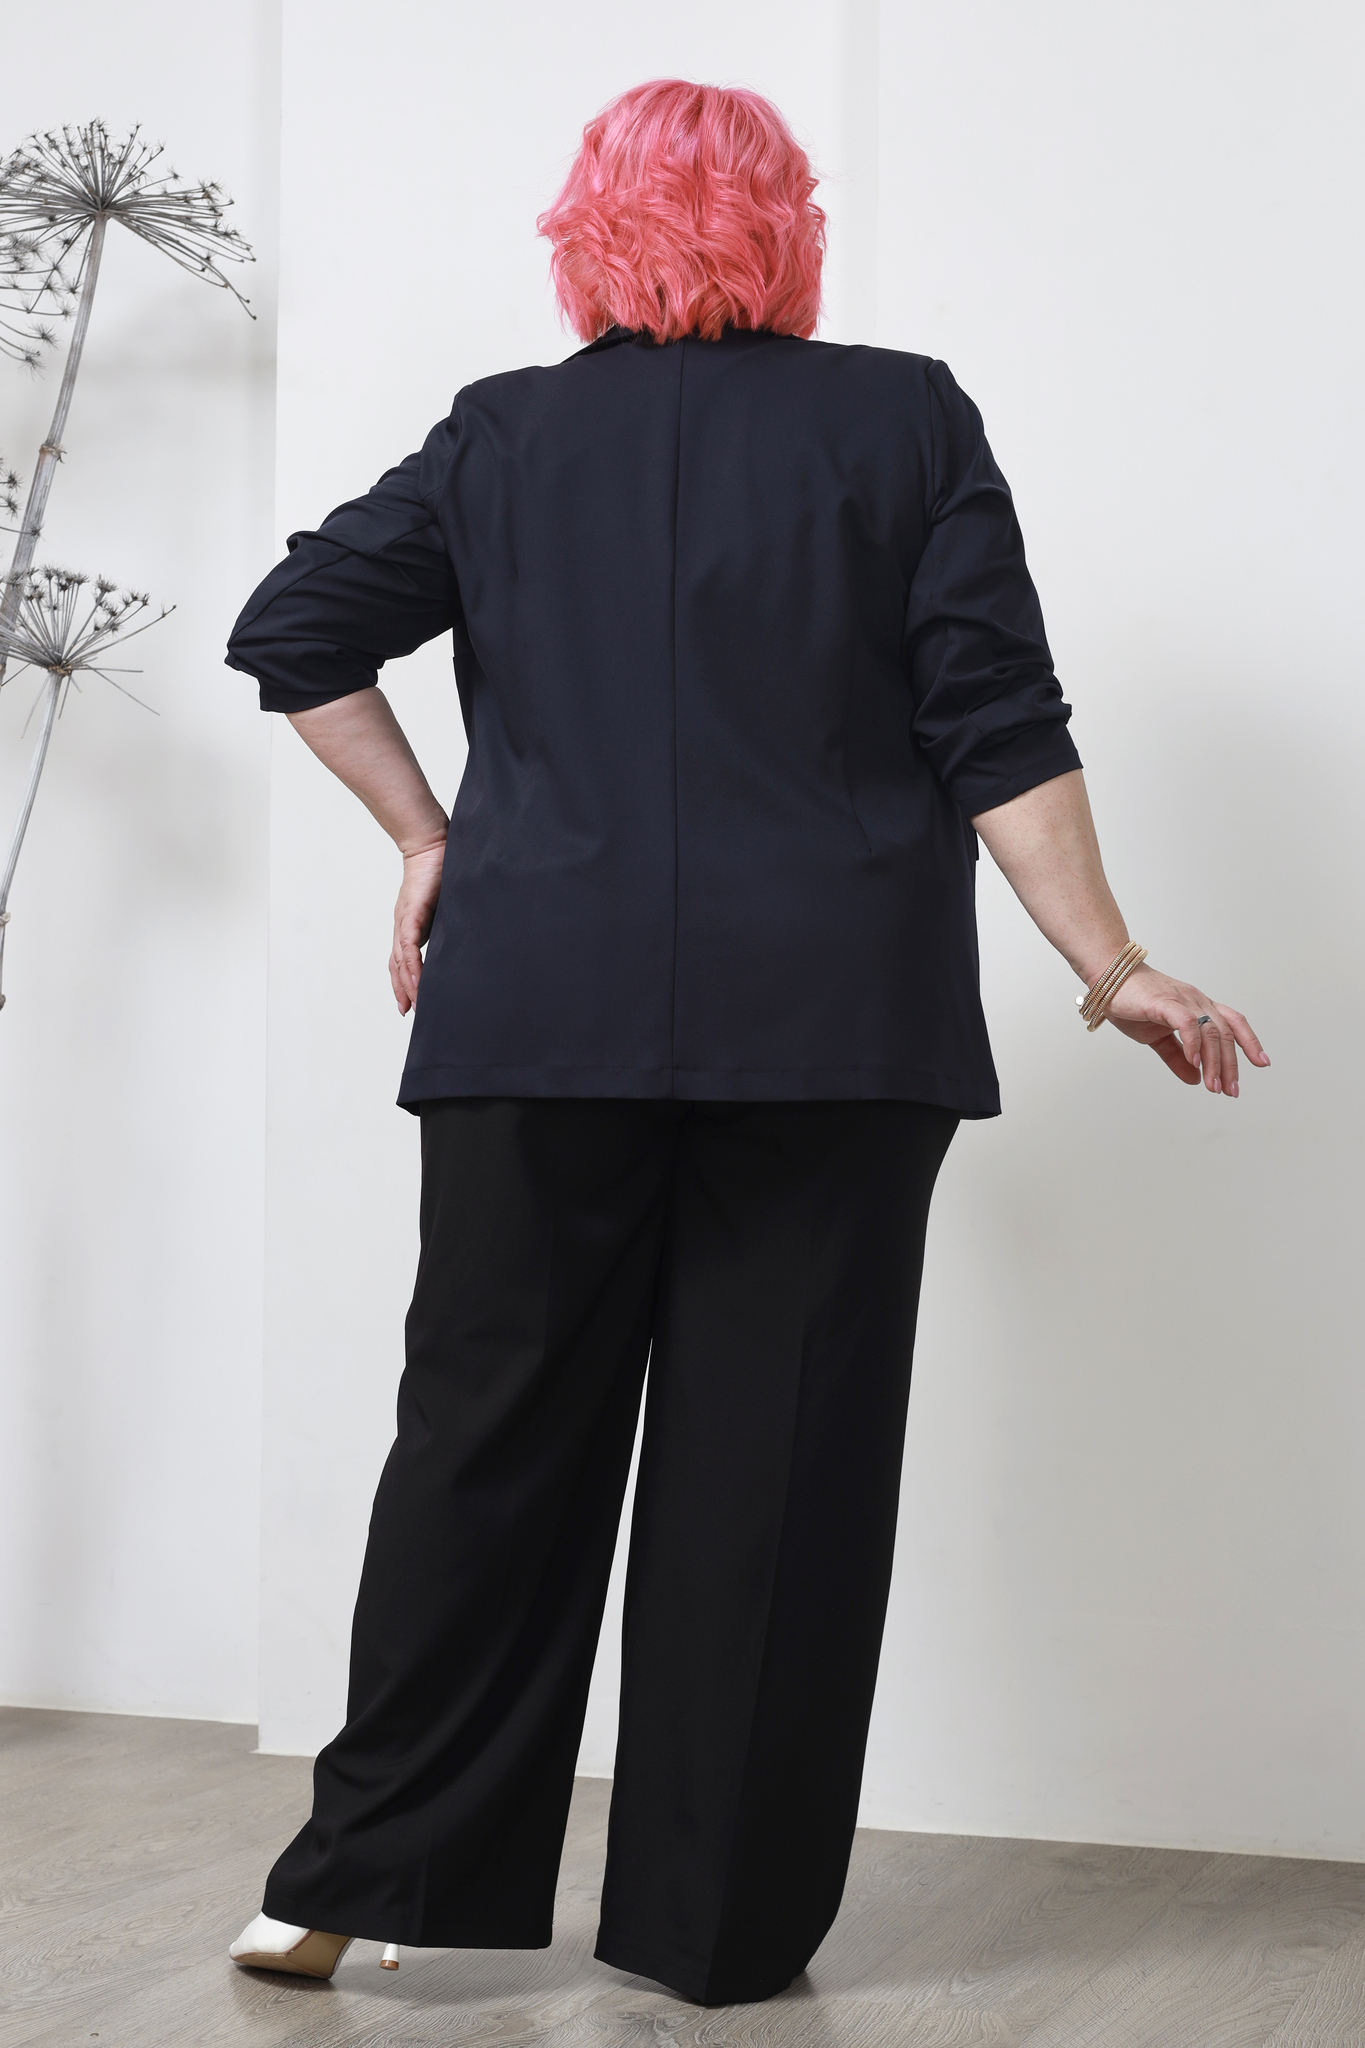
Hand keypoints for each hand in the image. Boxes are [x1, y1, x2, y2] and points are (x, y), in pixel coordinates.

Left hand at [390, 835, 446, 1014]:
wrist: (433, 843)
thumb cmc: (442, 869)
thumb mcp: (448, 905)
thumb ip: (449, 923)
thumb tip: (462, 940)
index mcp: (411, 924)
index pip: (403, 958)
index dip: (404, 980)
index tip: (410, 1001)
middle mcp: (403, 925)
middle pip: (397, 965)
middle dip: (402, 989)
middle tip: (407, 1012)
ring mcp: (405, 920)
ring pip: (400, 960)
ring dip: (406, 985)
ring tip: (413, 1005)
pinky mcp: (411, 913)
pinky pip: (408, 947)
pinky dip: (411, 967)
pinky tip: (416, 983)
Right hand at [1103, 963, 1268, 1095]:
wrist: (1109, 980)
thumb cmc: (1132, 1003)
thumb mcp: (1157, 1038)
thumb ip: (1177, 1057)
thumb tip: (1195, 1078)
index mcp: (1199, 1007)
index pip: (1233, 1023)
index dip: (1250, 1042)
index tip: (1262, 1063)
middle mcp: (1197, 1002)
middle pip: (1225, 1034)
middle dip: (1230, 1065)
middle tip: (1230, 1090)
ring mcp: (1184, 1000)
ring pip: (1210, 1032)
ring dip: (1214, 1062)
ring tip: (1213, 1086)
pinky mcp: (1166, 1003)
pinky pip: (1187, 1024)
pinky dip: (1194, 1044)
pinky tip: (1195, 1064)